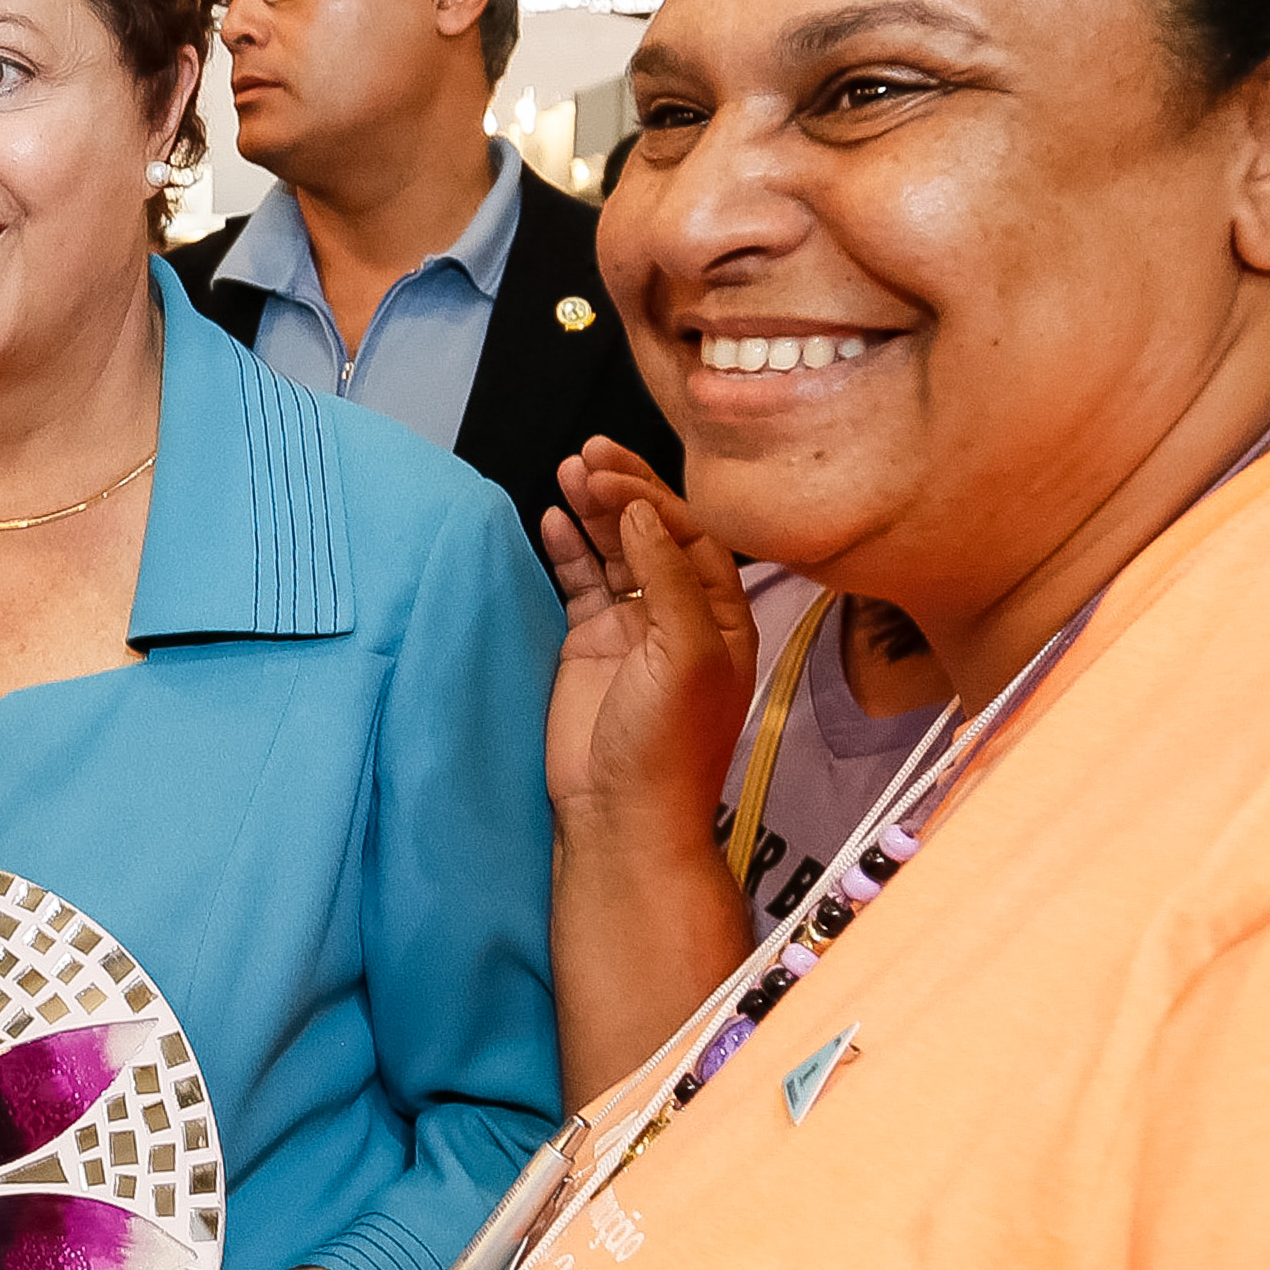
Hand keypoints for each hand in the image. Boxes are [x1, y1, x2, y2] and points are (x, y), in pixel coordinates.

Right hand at [539, 440, 759, 844]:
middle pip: (650, 531)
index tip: (611, 476)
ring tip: (564, 471)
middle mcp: (678, 614)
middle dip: (619, 490)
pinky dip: (564, 548)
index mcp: (721, 615)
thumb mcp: (687, 652)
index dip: (652, 497)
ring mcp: (630, 628)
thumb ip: (667, 576)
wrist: (620, 815)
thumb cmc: (669, 744)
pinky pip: (578, 581)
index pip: (690, 533)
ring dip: (590, 510)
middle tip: (584, 454)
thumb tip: (639, 509)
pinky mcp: (587, 644)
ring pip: (611, 549)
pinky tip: (548, 518)